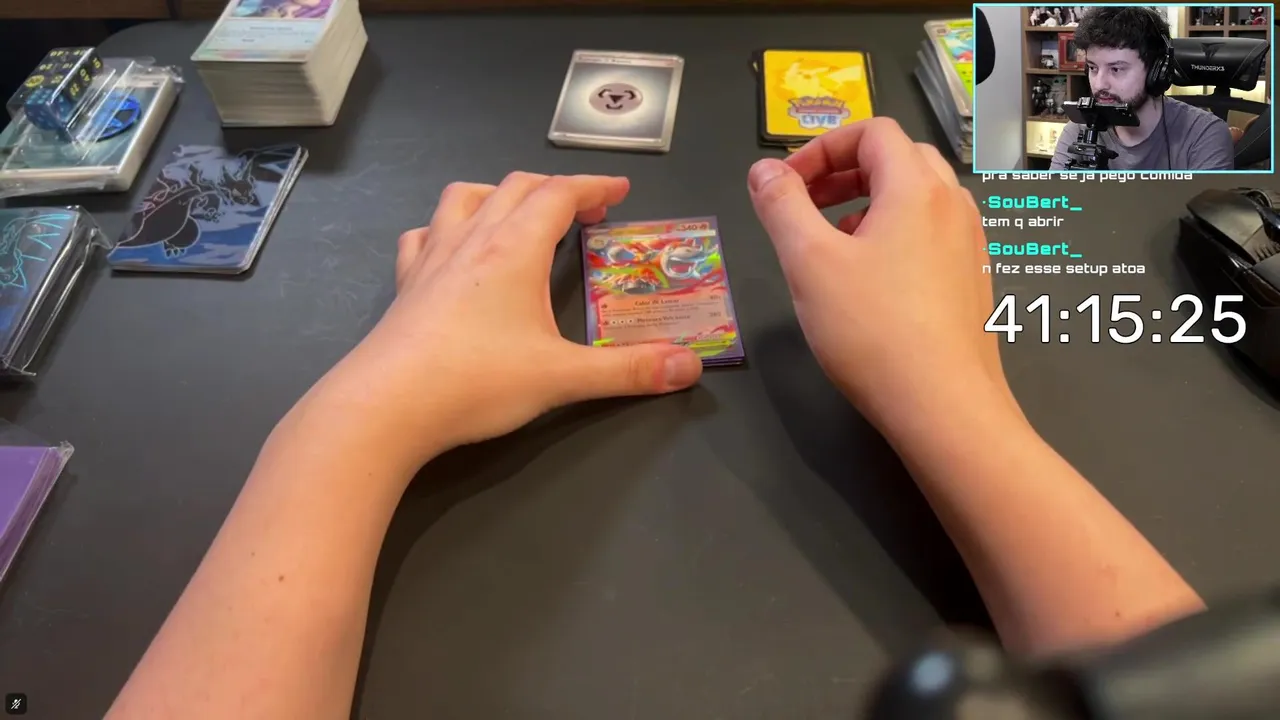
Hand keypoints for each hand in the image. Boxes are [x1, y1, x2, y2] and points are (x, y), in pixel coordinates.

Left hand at [329, 173, 702, 464]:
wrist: (385, 406)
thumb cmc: (477, 382)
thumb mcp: (563, 378)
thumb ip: (629, 371)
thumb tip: (689, 367)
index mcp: (515, 248)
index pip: (559, 194)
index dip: (593, 186)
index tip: (619, 191)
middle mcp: (472, 240)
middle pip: (515, 187)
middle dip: (555, 189)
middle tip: (584, 210)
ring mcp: (431, 258)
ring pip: (464, 198)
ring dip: (497, 194)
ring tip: (518, 215)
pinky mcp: (404, 285)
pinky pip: (424, 236)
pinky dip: (446, 229)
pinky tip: (452, 251)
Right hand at [745, 118, 1010, 432]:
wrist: (944, 406)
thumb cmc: (872, 330)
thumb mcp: (809, 263)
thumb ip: (781, 206)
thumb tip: (764, 170)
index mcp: (917, 187)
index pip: (873, 131)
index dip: (822, 147)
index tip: (786, 186)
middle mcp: (953, 205)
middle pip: (900, 158)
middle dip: (846, 172)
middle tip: (805, 205)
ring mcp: (970, 244)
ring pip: (918, 198)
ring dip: (869, 204)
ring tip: (831, 244)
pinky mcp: (974, 282)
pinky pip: (932, 234)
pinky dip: (895, 235)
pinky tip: (869, 283)